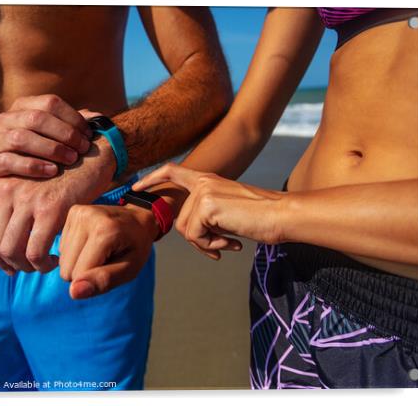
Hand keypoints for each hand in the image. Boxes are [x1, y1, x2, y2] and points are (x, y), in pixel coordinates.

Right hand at [0, 94, 94, 184]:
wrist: (3, 168)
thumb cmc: (38, 149)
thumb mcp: (53, 132)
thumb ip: (73, 123)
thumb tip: (98, 117)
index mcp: (24, 106)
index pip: (50, 103)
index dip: (73, 118)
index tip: (89, 135)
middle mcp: (8, 119)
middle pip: (37, 118)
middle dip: (65, 133)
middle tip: (83, 149)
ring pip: (22, 138)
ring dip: (51, 149)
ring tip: (71, 160)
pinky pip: (11, 161)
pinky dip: (34, 166)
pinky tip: (52, 171)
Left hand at [0, 138, 116, 273]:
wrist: (95, 155)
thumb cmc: (69, 174)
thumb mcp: (37, 186)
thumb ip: (21, 206)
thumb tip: (13, 242)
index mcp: (3, 185)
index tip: (12, 267)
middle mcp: (9, 190)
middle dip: (12, 264)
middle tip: (32, 269)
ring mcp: (28, 199)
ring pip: (12, 249)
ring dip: (27, 266)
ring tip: (45, 265)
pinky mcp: (50, 208)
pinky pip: (35, 250)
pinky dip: (42, 263)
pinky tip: (56, 260)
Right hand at [59, 204, 158, 298]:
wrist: (138, 218)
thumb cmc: (136, 247)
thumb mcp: (130, 269)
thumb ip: (104, 281)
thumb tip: (74, 292)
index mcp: (104, 232)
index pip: (78, 275)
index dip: (93, 279)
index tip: (111, 266)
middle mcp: (87, 218)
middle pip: (66, 269)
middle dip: (84, 272)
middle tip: (105, 258)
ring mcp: (78, 213)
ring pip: (62, 260)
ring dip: (79, 261)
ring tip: (99, 250)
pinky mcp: (72, 212)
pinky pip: (62, 248)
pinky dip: (75, 251)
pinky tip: (91, 243)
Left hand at [133, 163, 285, 258]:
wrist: (281, 215)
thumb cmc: (260, 216)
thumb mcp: (228, 209)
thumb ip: (208, 213)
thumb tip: (190, 230)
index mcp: (208, 179)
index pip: (172, 171)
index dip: (152, 178)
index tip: (136, 188)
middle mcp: (203, 182)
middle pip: (180, 219)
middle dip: (198, 239)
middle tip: (220, 247)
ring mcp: (204, 193)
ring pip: (186, 230)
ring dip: (206, 244)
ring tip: (229, 243)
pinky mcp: (207, 206)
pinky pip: (195, 236)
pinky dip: (211, 246)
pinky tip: (232, 243)